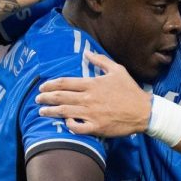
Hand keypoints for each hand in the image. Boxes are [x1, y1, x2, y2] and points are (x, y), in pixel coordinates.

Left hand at [36, 52, 151, 135]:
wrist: (143, 111)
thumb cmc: (130, 90)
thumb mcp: (117, 70)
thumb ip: (100, 61)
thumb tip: (86, 53)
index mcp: (92, 84)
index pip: (65, 83)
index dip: (50, 84)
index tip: (42, 86)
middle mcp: (89, 99)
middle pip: (60, 97)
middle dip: (45, 98)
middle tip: (37, 99)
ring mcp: (91, 114)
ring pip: (64, 112)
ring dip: (50, 112)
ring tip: (41, 112)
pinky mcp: (96, 127)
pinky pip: (77, 128)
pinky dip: (69, 125)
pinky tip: (65, 123)